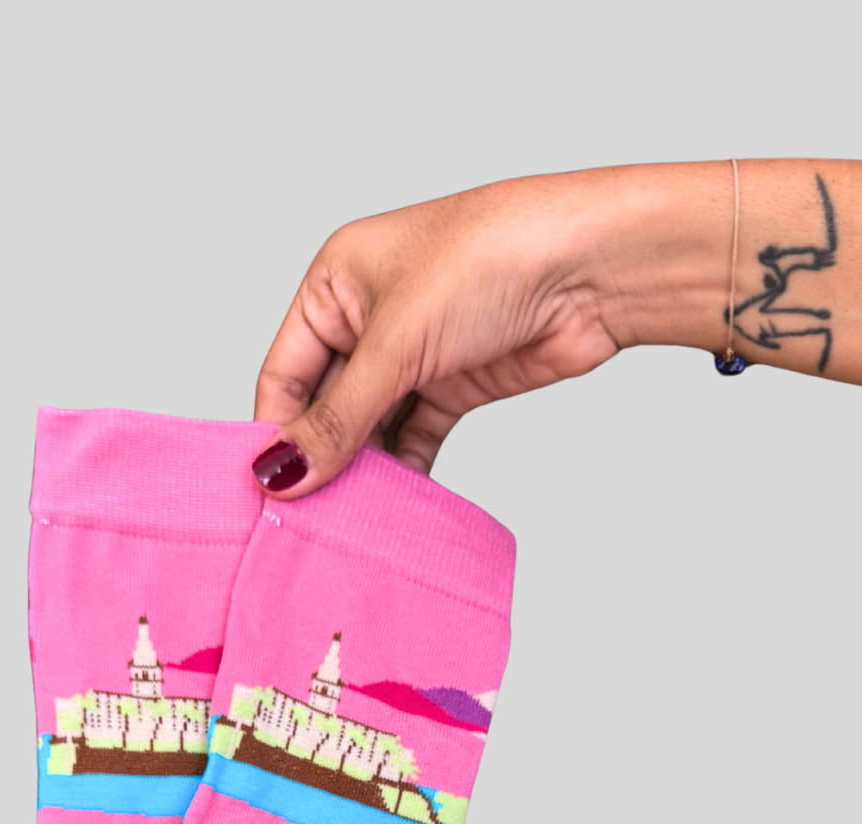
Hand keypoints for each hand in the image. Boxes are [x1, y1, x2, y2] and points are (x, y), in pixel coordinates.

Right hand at [252, 173, 636, 495]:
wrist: (590, 267)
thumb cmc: (486, 263)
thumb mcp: (396, 344)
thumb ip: (337, 418)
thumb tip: (279, 475)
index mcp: (335, 284)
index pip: (282, 375)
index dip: (276, 435)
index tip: (271, 494)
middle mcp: (367, 318)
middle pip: (323, 409)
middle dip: (321, 461)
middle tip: (310, 520)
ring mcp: (412, 355)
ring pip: (368, 430)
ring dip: (363, 474)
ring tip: (352, 522)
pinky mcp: (452, 386)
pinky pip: (411, 440)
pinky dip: (404, 473)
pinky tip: (396, 508)